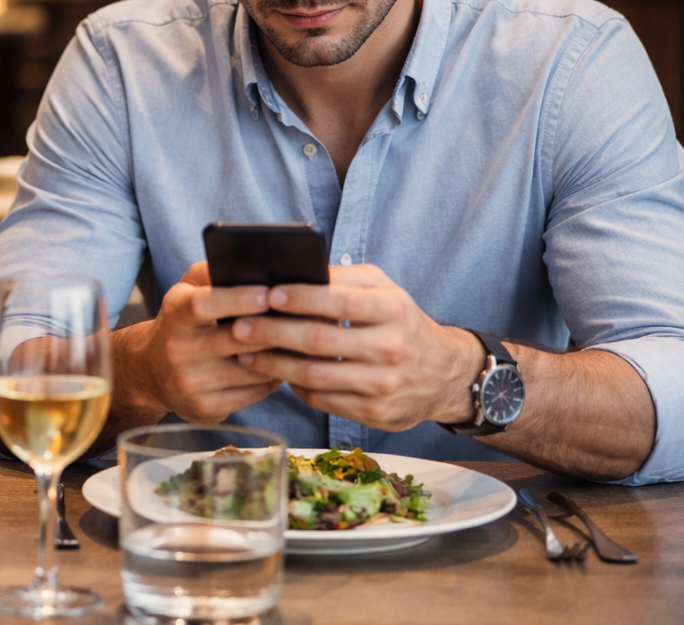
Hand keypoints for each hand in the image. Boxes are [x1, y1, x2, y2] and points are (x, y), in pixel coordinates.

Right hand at [116, 262, 285, 423]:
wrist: (150, 372)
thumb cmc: (181, 323)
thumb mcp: (185, 291)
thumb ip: (210, 272)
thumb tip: (250, 265)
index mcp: (173, 316)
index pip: (202, 306)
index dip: (238, 299)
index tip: (269, 292)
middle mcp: (178, 351)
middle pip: (234, 340)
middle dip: (273, 328)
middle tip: (305, 317)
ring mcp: (191, 384)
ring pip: (251, 370)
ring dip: (282, 355)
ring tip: (302, 340)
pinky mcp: (206, 409)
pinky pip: (254, 393)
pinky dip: (274, 378)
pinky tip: (285, 365)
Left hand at [231, 264, 484, 430]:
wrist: (444, 374)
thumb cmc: (402, 322)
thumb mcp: (386, 290)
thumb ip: (345, 278)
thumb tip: (298, 270)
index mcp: (393, 310)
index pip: (340, 301)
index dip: (301, 298)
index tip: (268, 294)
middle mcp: (391, 348)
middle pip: (320, 341)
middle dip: (273, 333)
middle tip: (238, 326)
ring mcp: (384, 385)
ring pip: (315, 376)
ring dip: (274, 364)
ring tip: (245, 352)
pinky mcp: (375, 413)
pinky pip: (323, 400)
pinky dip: (295, 387)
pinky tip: (276, 374)